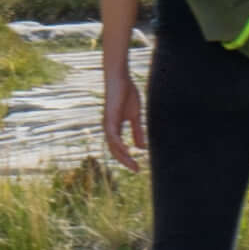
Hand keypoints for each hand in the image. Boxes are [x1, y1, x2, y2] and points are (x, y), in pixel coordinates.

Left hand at [103, 54, 146, 168]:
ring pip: (113, 145)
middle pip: (115, 150)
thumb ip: (137, 131)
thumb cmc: (126, 94)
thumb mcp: (135, 116)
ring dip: (123, 156)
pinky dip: (119, 144)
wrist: (120, 79)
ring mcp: (108, 124)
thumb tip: (140, 147)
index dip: (128, 158)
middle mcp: (109, 128)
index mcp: (115, 128)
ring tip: (132, 165)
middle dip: (125, 161)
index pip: (119, 148)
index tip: (137, 167)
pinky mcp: (109, 118)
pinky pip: (113, 135)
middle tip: (136, 170)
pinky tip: (126, 150)